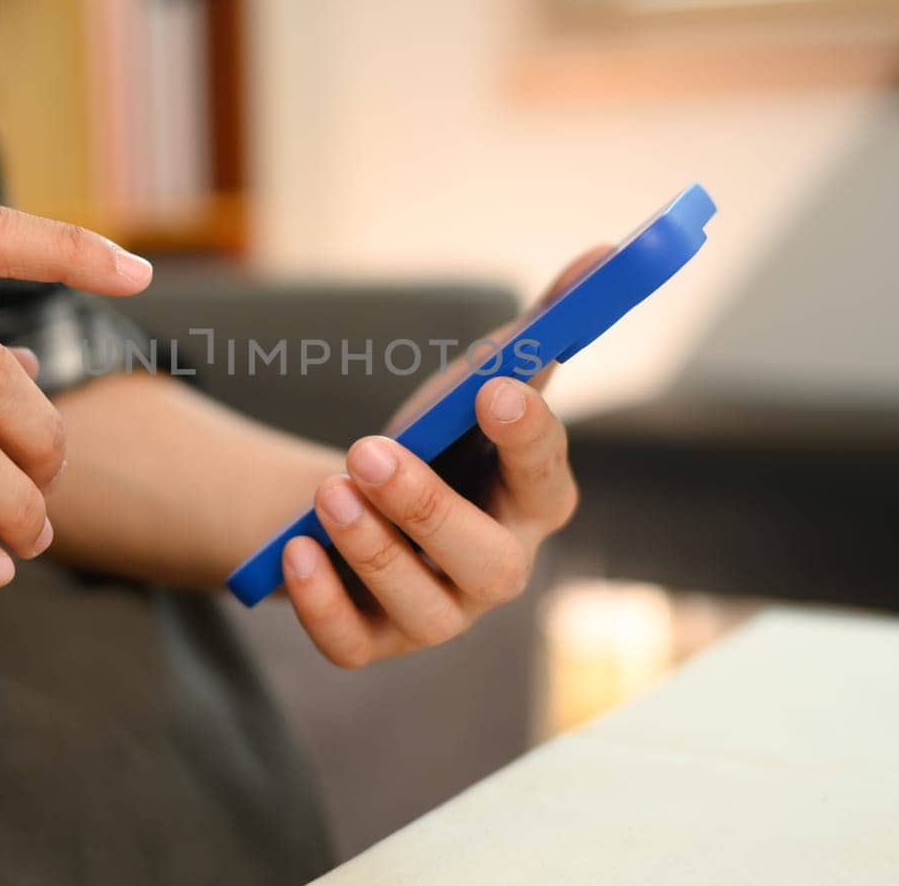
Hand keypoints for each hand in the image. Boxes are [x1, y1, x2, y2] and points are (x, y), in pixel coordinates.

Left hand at [280, 247, 608, 666]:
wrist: (356, 501)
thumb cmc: (436, 441)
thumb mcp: (476, 380)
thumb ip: (539, 326)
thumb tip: (604, 254)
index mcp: (533, 503)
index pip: (547, 477)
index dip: (528, 437)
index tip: (496, 389)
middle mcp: (496, 570)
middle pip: (487, 561)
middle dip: (428, 507)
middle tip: (367, 450)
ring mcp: (437, 615)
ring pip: (420, 609)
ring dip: (372, 549)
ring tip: (327, 487)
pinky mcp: (374, 641)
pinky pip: (351, 645)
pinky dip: (320, 604)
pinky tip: (294, 553)